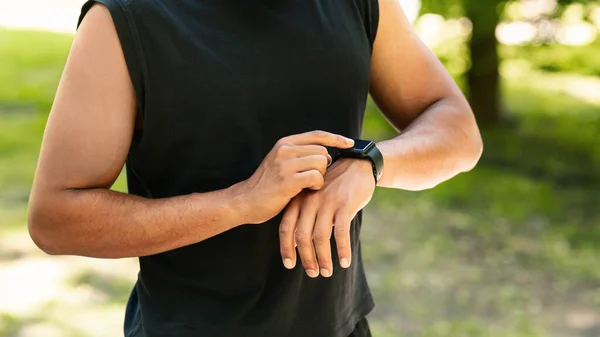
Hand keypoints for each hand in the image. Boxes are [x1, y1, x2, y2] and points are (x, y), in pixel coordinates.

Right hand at [236, 131, 353, 224]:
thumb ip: (299, 155)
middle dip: (323, 167)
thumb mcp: (281, 162)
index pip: (317, 135)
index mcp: (285, 142)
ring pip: (321, 163)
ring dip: (320, 177)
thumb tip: (326, 155)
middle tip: (311, 179)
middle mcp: (285, 149)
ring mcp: (286, 163)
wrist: (245, 201)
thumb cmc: (267, 185)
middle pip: (323, 152)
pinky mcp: (288, 179)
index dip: (336, 138)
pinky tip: (307, 190)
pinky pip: (317, 177)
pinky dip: (317, 185)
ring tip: (307, 185)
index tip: (350, 143)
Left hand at [279, 158, 375, 277]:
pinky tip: (344, 262)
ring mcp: (327, 202)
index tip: (289, 265)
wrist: (358, 165)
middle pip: (302, 235)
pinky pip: (341, 232)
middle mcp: (310, 201)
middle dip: (306, 258)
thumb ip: (304, 217)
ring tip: (326, 272)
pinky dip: (342, 250)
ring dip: (323, 258)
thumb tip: (296, 245)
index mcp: (300, 199)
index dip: (286, 248)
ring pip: (321, 237)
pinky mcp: (345, 204)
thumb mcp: (315, 197)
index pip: (286, 227)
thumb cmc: (335, 186)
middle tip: (312, 273)